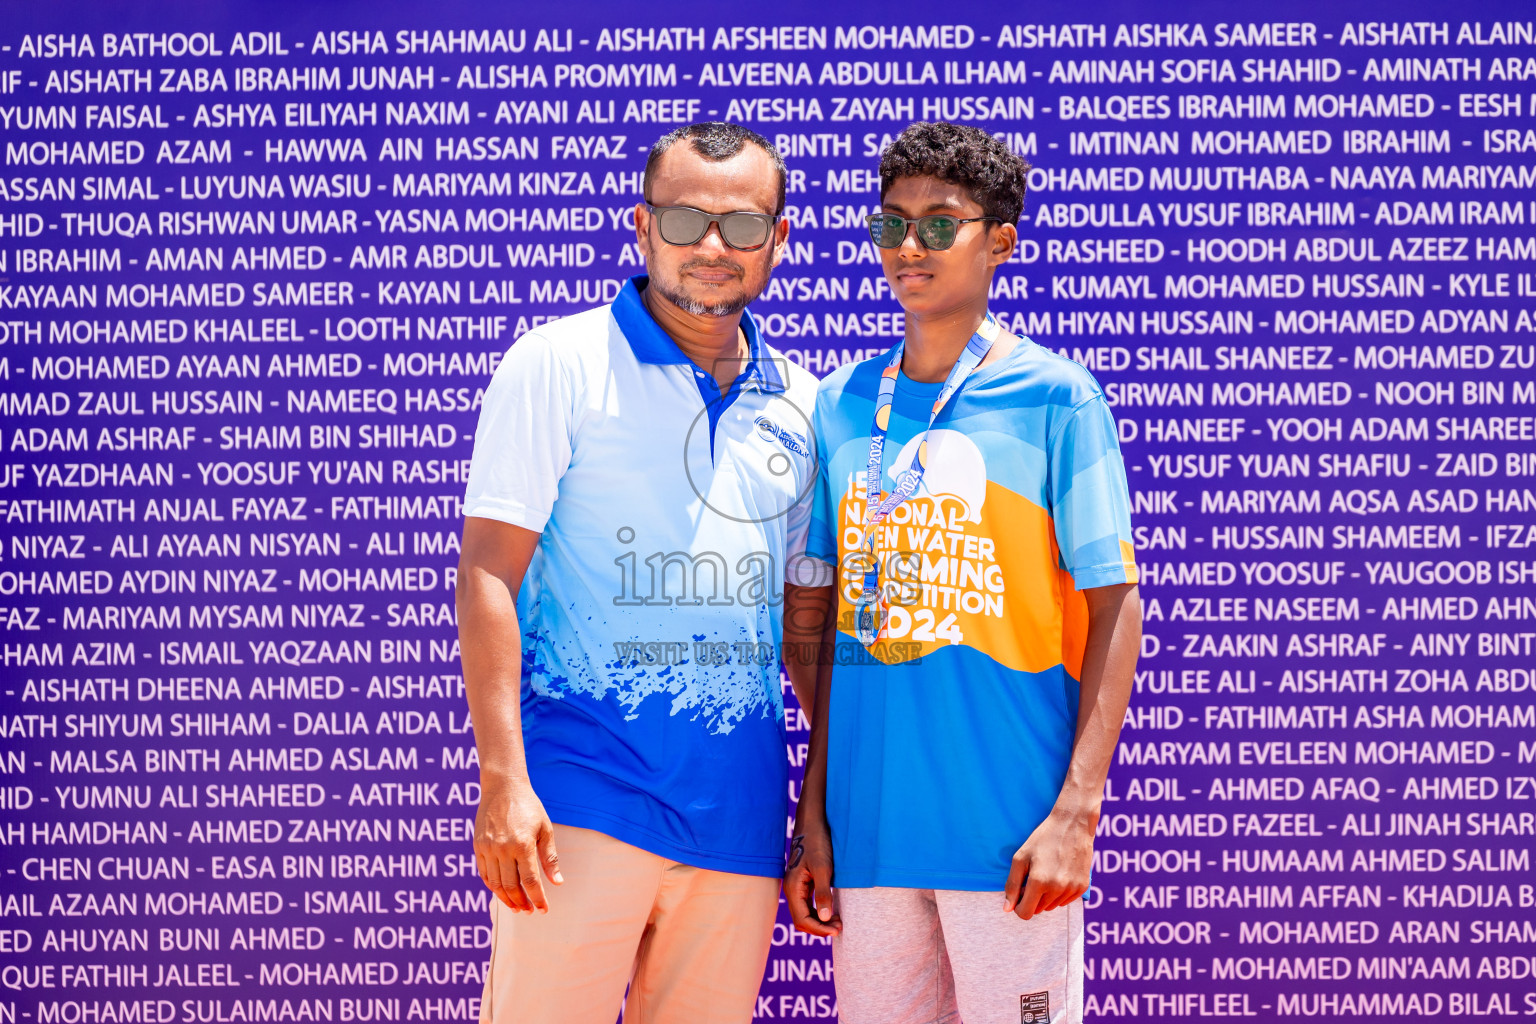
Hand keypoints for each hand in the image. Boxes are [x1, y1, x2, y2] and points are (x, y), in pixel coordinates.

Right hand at [475, 776, 562, 912]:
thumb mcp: (545, 829)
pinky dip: (493, 887)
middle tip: (529, 911)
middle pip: (511, 886)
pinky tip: (502, 892)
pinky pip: (484, 874)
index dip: (537, 898)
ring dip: (506, 899)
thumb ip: (550, 857)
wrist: (503, 787)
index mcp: (523, 844)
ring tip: (516, 907)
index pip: (530, 881)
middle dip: (521, 903)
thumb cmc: (529, 807)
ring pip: (495, 884)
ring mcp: (488, 848)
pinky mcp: (478, 846)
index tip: (544, 909)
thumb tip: (557, 882)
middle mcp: (503, 849)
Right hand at [783, 824, 840, 935]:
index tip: (836, 930)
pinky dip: (819, 912)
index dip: (819, 929)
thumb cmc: (817, 843)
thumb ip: (823, 894)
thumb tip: (824, 918)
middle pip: (802, 919)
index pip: (802, 919)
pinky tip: (832, 911)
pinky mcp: (804, 883)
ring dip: (820, 921)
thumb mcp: (823, 868)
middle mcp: (792, 890)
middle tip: (840, 927)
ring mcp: (797, 887)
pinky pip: (808, 904)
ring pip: (805, 913)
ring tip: (838, 921)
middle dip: (820, 927)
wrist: (813, 824)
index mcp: (793, 888)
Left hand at [1004, 808, 1095, 919]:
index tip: (1019, 894)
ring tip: (1047, 872)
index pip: (1025, 913)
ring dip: (1046, 896)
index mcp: (1039, 882)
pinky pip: (1065, 901)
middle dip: (1032, 898)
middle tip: (1033, 876)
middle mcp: (1057, 889)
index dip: (1018, 906)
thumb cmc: (1043, 839)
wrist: (1073, 824)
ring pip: (1051, 906)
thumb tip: (1007, 909)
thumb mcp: (1020, 857)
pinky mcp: (1083, 888)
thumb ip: (1012, 885)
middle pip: (1038, 910)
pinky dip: (1059, 893)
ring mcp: (1071, 889)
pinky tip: (1059, 874)